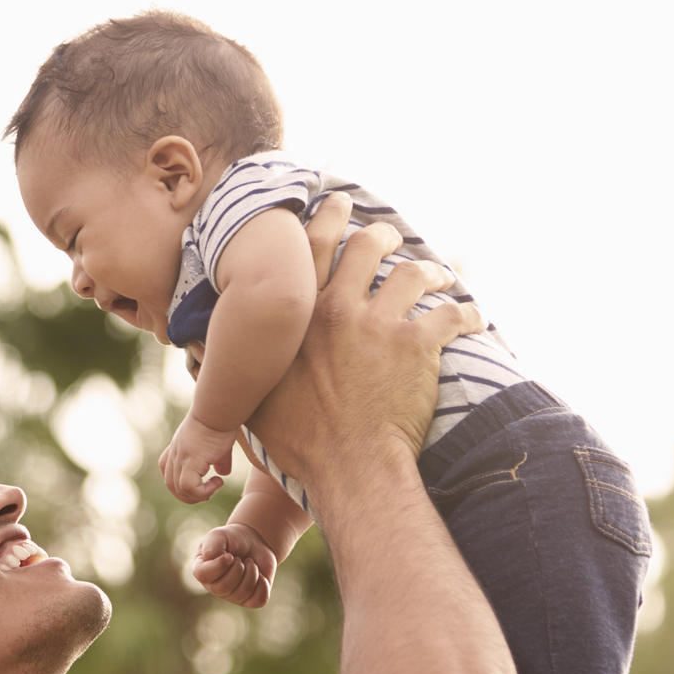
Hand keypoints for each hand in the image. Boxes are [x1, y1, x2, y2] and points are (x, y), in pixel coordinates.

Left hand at [160, 415, 235, 503]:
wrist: (219, 410)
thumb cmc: (221, 422)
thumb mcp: (218, 444)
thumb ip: (219, 460)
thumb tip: (223, 473)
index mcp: (179, 447)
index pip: (167, 470)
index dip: (179, 483)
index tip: (198, 485)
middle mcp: (176, 453)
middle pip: (170, 484)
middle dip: (187, 496)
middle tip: (206, 495)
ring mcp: (181, 458)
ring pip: (179, 489)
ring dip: (197, 495)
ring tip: (215, 486)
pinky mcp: (190, 461)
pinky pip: (189, 487)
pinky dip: (203, 491)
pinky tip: (218, 482)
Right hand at [191, 524, 279, 607]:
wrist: (255, 542)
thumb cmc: (233, 539)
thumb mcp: (219, 535)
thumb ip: (211, 545)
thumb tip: (211, 557)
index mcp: (203, 571)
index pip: (204, 575)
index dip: (219, 565)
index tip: (229, 555)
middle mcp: (215, 587)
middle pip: (224, 587)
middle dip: (238, 568)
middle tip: (241, 558)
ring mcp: (233, 596)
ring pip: (243, 593)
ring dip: (252, 573)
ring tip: (250, 563)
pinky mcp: (251, 600)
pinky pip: (258, 600)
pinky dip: (263, 585)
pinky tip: (261, 576)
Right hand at [247, 199, 484, 487]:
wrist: (349, 467)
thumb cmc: (299, 442)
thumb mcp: (250, 398)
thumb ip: (231, 366)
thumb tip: (198, 349)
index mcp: (299, 316)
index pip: (312, 247)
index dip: (327, 219)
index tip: (337, 206)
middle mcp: (338, 309)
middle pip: (365, 246)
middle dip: (380, 234)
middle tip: (390, 234)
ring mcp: (379, 324)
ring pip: (411, 273)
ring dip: (428, 270)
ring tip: (439, 274)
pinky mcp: (416, 345)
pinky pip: (451, 314)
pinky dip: (466, 314)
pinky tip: (475, 319)